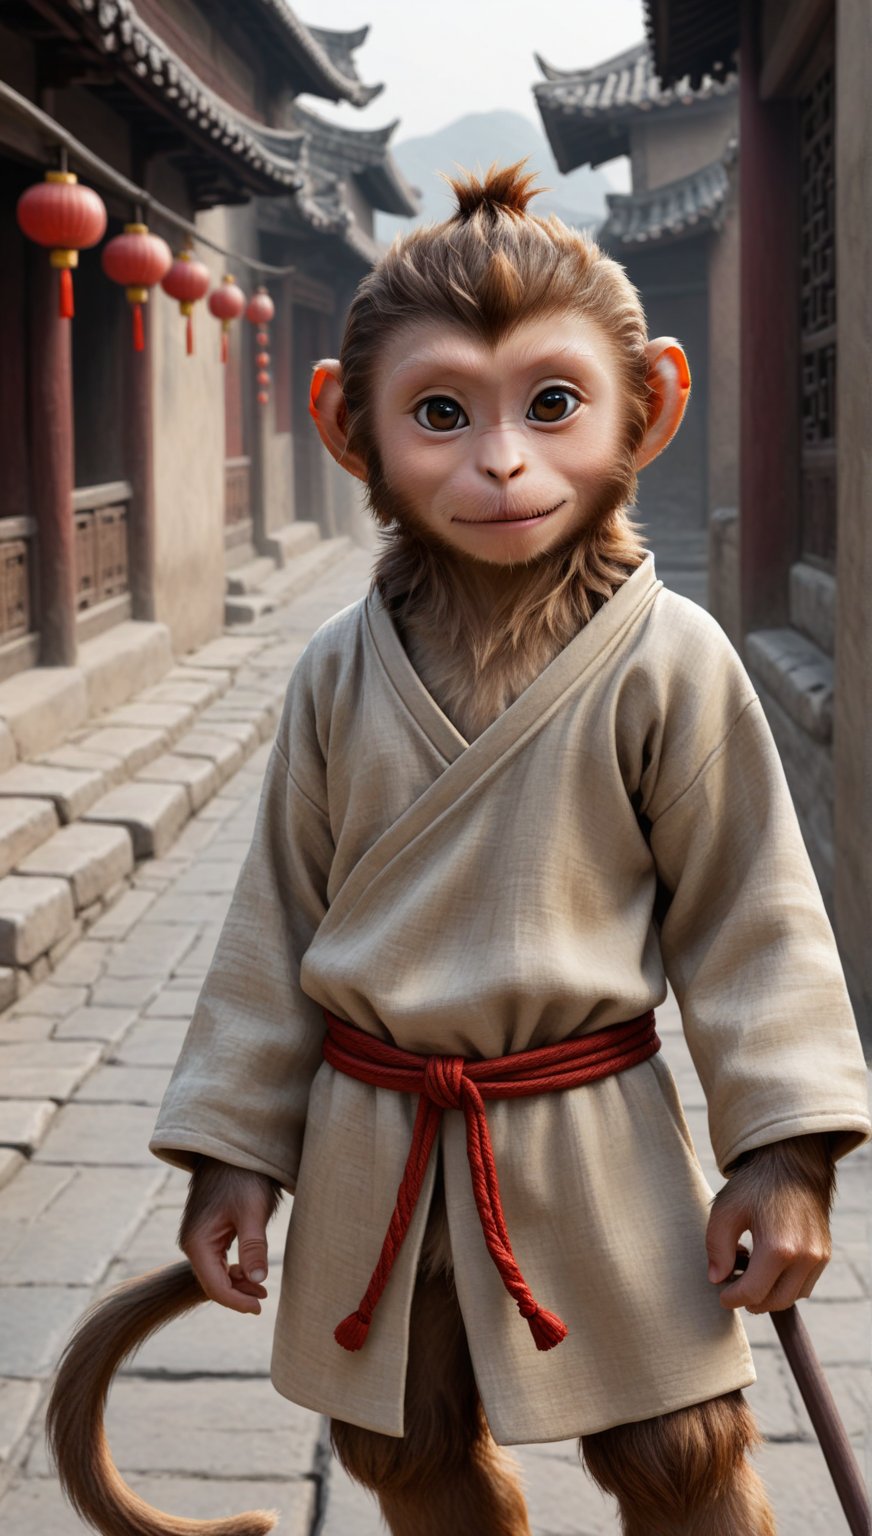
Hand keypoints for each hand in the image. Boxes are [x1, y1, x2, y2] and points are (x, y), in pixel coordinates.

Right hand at [178, 1156, 282, 1315]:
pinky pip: (218, 1260)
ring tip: (262, 1290)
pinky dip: (233, 1270)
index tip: (260, 1308)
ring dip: (237, 1283)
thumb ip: (253, 1246)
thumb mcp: (252, 1211)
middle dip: (238, 1294)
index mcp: (197, 1242)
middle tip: (265, 1299)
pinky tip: (250, 1273)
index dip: (237, 1302)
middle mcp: (192, 1243)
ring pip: (216, 1273)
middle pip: (213, 1283)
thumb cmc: (244, 1176)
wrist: (232, 1148)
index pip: (215, 1287)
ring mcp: (198, 1237)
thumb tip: (257, 1281)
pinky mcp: (207, 1231)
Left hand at [705, 1134, 833, 1313]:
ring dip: (770, 1295)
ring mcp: (818, 1256)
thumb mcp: (726, 1210)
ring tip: (750, 1273)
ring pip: (793, 1296)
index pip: (753, 1293)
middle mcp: (804, 1256)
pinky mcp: (824, 1252)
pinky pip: (805, 1284)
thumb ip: (717, 1248)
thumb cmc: (755, 1184)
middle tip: (733, 1287)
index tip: (721, 1294)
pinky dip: (786, 1285)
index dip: (732, 1299)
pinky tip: (769, 1266)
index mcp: (778, 1247)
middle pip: (775, 1302)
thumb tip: (716, 1278)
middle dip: (751, 1301)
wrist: (792, 1161)